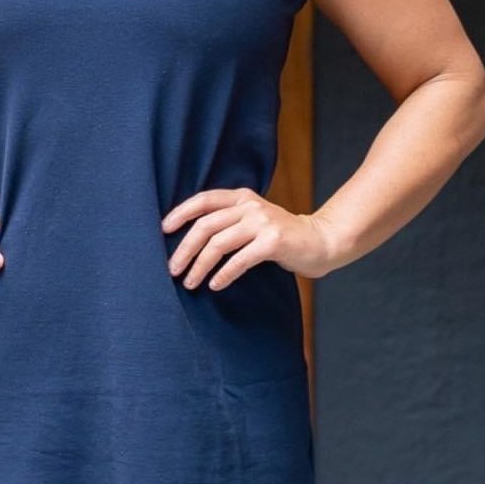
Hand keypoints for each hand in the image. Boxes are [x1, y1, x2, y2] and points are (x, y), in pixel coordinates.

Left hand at [161, 188, 340, 289]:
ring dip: (200, 265)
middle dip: (184, 248)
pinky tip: (215, 285)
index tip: (164, 230)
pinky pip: (240, 259)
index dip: (181, 213)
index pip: (204, 200)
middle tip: (172, 268)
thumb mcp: (253, 221)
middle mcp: (250, 206)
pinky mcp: (273, 241)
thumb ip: (229, 222)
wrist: (321, 241)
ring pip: (218, 243)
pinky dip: (224, 274)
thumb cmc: (280, 237)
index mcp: (241, 198)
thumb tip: (190, 240)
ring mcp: (262, 222)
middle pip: (206, 225)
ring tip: (190, 282)